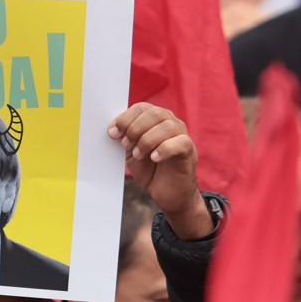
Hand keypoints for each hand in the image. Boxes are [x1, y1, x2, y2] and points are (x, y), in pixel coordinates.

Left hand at [108, 104, 208, 238]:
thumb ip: (123, 139)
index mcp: (156, 120)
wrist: (167, 194)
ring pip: (167, 126)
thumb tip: (111, 130)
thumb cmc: (150, 170)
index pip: (141, 108)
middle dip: (135, 129)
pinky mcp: (189, 151)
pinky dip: (164, 149)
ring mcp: (182, 136)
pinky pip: (180, 142)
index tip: (112, 134)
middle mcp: (171, 123)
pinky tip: (154, 158)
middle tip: (126, 145)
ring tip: (138, 155)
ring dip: (147, 141)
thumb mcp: (131, 152)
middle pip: (155, 113)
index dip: (125, 119)